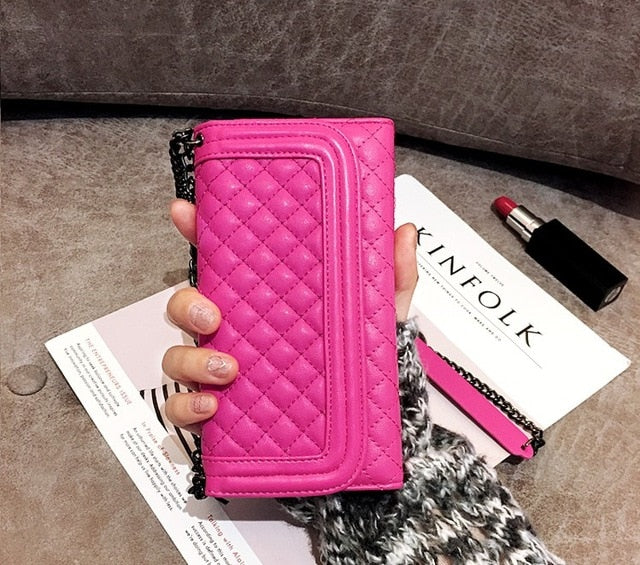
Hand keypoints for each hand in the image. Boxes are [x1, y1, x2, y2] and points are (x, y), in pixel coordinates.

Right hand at [162, 199, 417, 432]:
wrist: (366, 429)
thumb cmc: (363, 364)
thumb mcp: (381, 317)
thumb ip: (391, 277)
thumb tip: (404, 233)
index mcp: (265, 299)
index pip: (223, 259)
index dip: (197, 231)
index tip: (186, 212)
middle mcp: (237, 332)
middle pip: (188, 306)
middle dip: (187, 304)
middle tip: (212, 315)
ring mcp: (224, 372)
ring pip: (178, 357)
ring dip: (191, 362)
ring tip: (227, 369)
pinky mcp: (222, 413)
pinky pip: (183, 409)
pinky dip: (187, 407)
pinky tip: (212, 407)